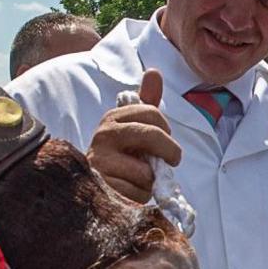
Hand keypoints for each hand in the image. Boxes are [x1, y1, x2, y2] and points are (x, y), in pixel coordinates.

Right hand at [87, 68, 179, 202]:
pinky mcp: (103, 187)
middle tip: (172, 159)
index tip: (165, 138)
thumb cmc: (121, 155)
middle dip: (170, 150)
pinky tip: (129, 192)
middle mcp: (103, 135)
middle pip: (152, 135)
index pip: (152, 112)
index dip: (166, 128)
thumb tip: (153, 71)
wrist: (95, 187)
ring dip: (151, 180)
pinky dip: (141, 196)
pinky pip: (138, 192)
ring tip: (139, 178)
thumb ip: (146, 102)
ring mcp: (100, 161)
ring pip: (146, 171)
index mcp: (113, 117)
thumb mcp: (134, 127)